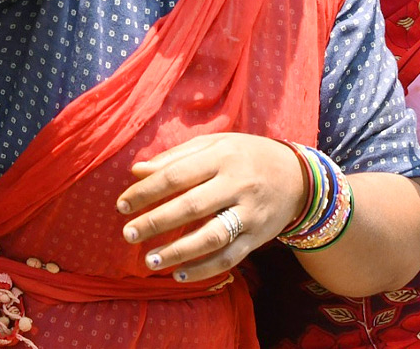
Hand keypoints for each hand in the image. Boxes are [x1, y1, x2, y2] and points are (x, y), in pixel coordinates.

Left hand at [115, 133, 302, 282]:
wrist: (298, 176)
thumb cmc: (245, 156)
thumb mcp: (214, 145)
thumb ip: (175, 158)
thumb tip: (137, 171)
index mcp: (221, 156)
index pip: (176, 174)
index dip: (146, 191)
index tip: (122, 204)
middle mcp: (237, 184)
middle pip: (191, 206)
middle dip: (156, 222)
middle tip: (128, 233)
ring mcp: (250, 213)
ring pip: (211, 236)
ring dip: (178, 251)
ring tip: (150, 260)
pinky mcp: (258, 237)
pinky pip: (229, 257)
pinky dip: (204, 269)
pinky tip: (179, 275)